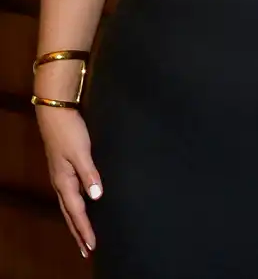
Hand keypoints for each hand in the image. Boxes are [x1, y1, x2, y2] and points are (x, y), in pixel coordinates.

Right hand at [36, 106, 101, 257]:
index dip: (85, 229)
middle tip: (85, 251)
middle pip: (70, 214)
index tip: (92, 246)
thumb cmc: (69, 131)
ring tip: (83, 235)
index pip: (77, 212)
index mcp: (64, 182)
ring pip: (69, 206)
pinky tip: (82, 205)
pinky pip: (70, 195)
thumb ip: (89, 173)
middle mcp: (61, 183)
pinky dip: (76, 207)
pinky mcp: (64, 168)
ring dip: (76, 222)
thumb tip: (96, 197)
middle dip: (78, 233)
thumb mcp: (81, 152)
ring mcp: (61, 176)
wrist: (55, 112)